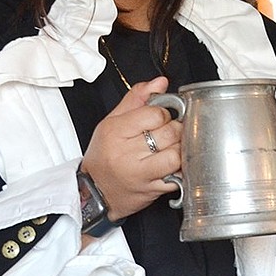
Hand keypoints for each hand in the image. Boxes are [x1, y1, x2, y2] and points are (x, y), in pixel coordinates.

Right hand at [79, 77, 183, 220]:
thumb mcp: (111, 122)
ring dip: (181, 150)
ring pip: (177, 155)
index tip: (161, 118)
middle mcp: (126, 153)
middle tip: (170, 134)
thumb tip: (160, 83)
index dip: (164, 114)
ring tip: (173, 149)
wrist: (94, 193)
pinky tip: (173, 166)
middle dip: (176, 130)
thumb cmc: (103, 157)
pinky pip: (178, 177)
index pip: (155, 114)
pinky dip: (181, 169)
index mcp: (116, 131)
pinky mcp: (151, 190)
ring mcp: (140, 174)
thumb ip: (136, 99)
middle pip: (169, 133)